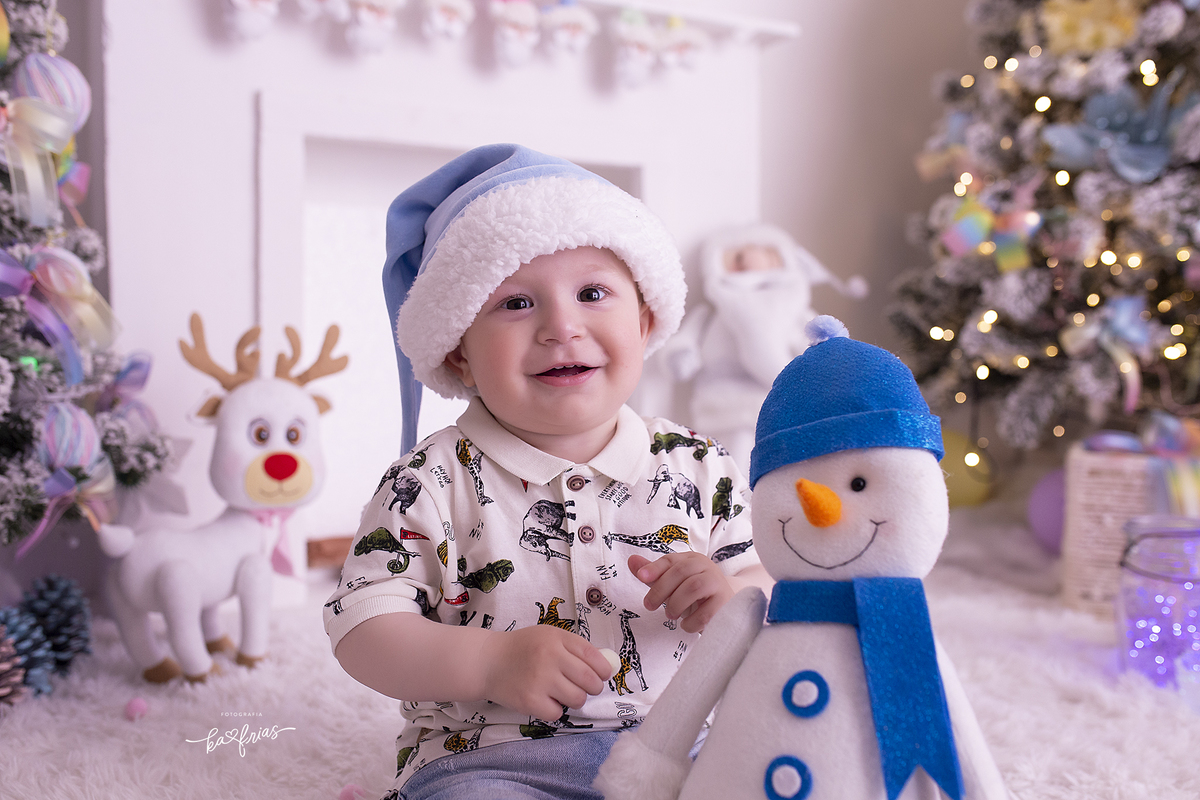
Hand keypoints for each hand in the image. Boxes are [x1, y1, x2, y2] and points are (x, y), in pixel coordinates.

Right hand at [480, 625, 610, 720]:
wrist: (487, 661)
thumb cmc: (523, 648)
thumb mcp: (549, 636)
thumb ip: (575, 647)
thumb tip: (607, 664)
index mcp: (556, 639)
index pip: (594, 657)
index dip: (604, 670)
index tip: (603, 675)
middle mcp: (549, 657)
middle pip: (590, 681)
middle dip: (594, 687)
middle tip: (586, 687)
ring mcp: (539, 680)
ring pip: (577, 699)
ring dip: (575, 699)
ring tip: (562, 692)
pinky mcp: (529, 701)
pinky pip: (557, 713)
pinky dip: (554, 709)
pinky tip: (544, 699)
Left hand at [630, 552, 734, 633]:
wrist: (725, 608)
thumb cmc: (694, 594)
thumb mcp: (672, 582)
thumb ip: (653, 573)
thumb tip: (631, 560)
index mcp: (692, 560)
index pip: (670, 560)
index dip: (654, 568)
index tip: (641, 577)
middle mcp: (706, 567)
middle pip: (681, 571)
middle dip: (661, 589)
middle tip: (649, 605)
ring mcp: (718, 584)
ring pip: (694, 587)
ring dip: (676, 603)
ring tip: (670, 614)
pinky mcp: (725, 603)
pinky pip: (705, 613)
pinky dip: (690, 622)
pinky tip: (685, 625)